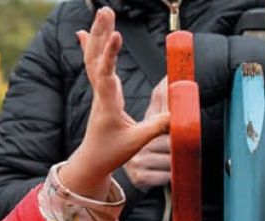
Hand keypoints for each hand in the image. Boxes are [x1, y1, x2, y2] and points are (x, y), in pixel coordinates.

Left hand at [57, 7, 169, 199]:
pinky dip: (92, 47)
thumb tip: (179, 114)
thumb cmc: (110, 153)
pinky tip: (85, 32)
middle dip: (101, 34)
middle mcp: (101, 95)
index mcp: (107, 106)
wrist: (92, 161)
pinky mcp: (102, 92)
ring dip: (98, 34)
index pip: (106, 76)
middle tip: (106, 10)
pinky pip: (94, 65)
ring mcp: (100, 92)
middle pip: (96, 59)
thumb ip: (158, 126)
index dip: (110, 55)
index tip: (116, 35)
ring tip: (104, 11)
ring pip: (94, 59)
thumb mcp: (136, 142)